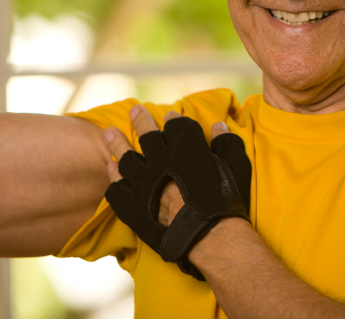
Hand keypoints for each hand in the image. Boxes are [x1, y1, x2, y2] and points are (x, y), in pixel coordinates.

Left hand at [103, 105, 250, 279]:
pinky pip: (117, 189)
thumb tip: (219, 126)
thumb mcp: (234, 164)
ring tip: (110, 133)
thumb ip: (226, 142)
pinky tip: (111, 170)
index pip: (176, 125)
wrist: (207, 234)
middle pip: (146, 134)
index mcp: (184, 145)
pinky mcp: (131, 206)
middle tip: (134, 110)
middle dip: (140, 120)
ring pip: (125, 157)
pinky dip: (114, 178)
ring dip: (117, 144)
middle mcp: (159, 159)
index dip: (174, 120)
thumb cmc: (225, 198)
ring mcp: (142, 182)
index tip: (170, 116)